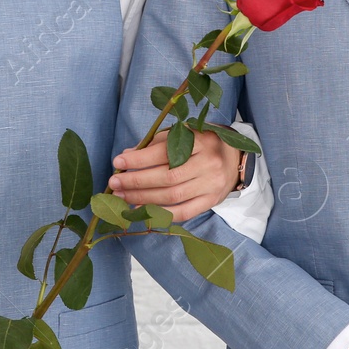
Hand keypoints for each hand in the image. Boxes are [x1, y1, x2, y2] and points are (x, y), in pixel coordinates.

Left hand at [109, 128, 242, 219]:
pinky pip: (184, 212)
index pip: (164, 152)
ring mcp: (211, 185)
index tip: (118, 161)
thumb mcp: (183, 135)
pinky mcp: (211, 201)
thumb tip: (127, 156)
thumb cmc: (201, 144)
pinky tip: (141, 210)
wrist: (233, 158)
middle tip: (115, 183)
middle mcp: (208, 163)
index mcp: (200, 141)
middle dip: (136, 181)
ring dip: (143, 198)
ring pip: (173, 196)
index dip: (139, 159)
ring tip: (123, 196)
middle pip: (167, 177)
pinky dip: (160, 213)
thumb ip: (156, 144)